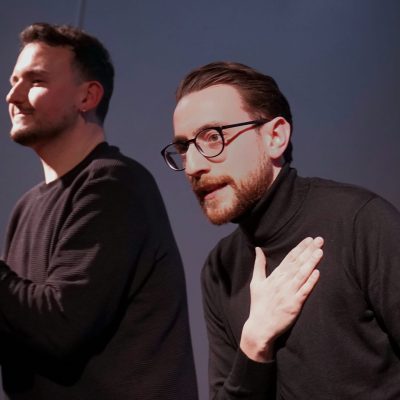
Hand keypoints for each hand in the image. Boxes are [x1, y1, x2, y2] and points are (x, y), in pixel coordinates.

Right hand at [240, 237, 323, 361]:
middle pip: (297, 263)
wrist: (260, 327)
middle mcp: (282, 282)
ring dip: (311, 262)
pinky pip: (304, 291)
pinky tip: (317, 273)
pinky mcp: (294, 305)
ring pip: (301, 274)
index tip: (308, 239)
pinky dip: (310, 282)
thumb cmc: (259, 304)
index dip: (299, 248)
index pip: (289, 259)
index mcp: (274, 276)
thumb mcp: (256, 282)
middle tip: (319, 240)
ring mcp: (288, 293)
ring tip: (320, 251)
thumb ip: (259, 265)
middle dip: (308, 251)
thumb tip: (258, 249)